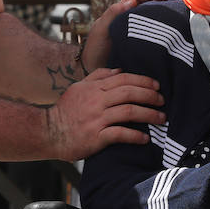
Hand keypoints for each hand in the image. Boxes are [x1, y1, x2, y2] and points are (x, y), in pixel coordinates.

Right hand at [45, 69, 164, 160]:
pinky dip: (135, 136)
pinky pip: (120, 134)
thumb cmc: (65, 111)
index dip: (142, 81)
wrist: (47, 132)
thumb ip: (98, 76)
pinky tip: (145, 138)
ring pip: (128, 112)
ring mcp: (96, 119)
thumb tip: (119, 70)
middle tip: (162, 100)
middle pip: (129, 93)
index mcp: (94, 88)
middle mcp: (96, 101)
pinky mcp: (96, 137)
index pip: (123, 79)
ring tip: (161, 118)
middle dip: (150, 96)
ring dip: (149, 114)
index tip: (156, 86)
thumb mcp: (78, 88)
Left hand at [82, 0, 179, 71]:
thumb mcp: (101, 30)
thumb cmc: (95, 50)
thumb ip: (112, 14)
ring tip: (180, 11)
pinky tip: (176, 29)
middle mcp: (131, 18)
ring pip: (155, 15)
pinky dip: (167, 28)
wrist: (95, 70)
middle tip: (177, 0)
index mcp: (121, 11)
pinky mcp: (144, 43)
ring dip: (167, 11)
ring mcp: (139, 30)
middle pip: (150, 2)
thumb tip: (130, 1)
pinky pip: (157, 32)